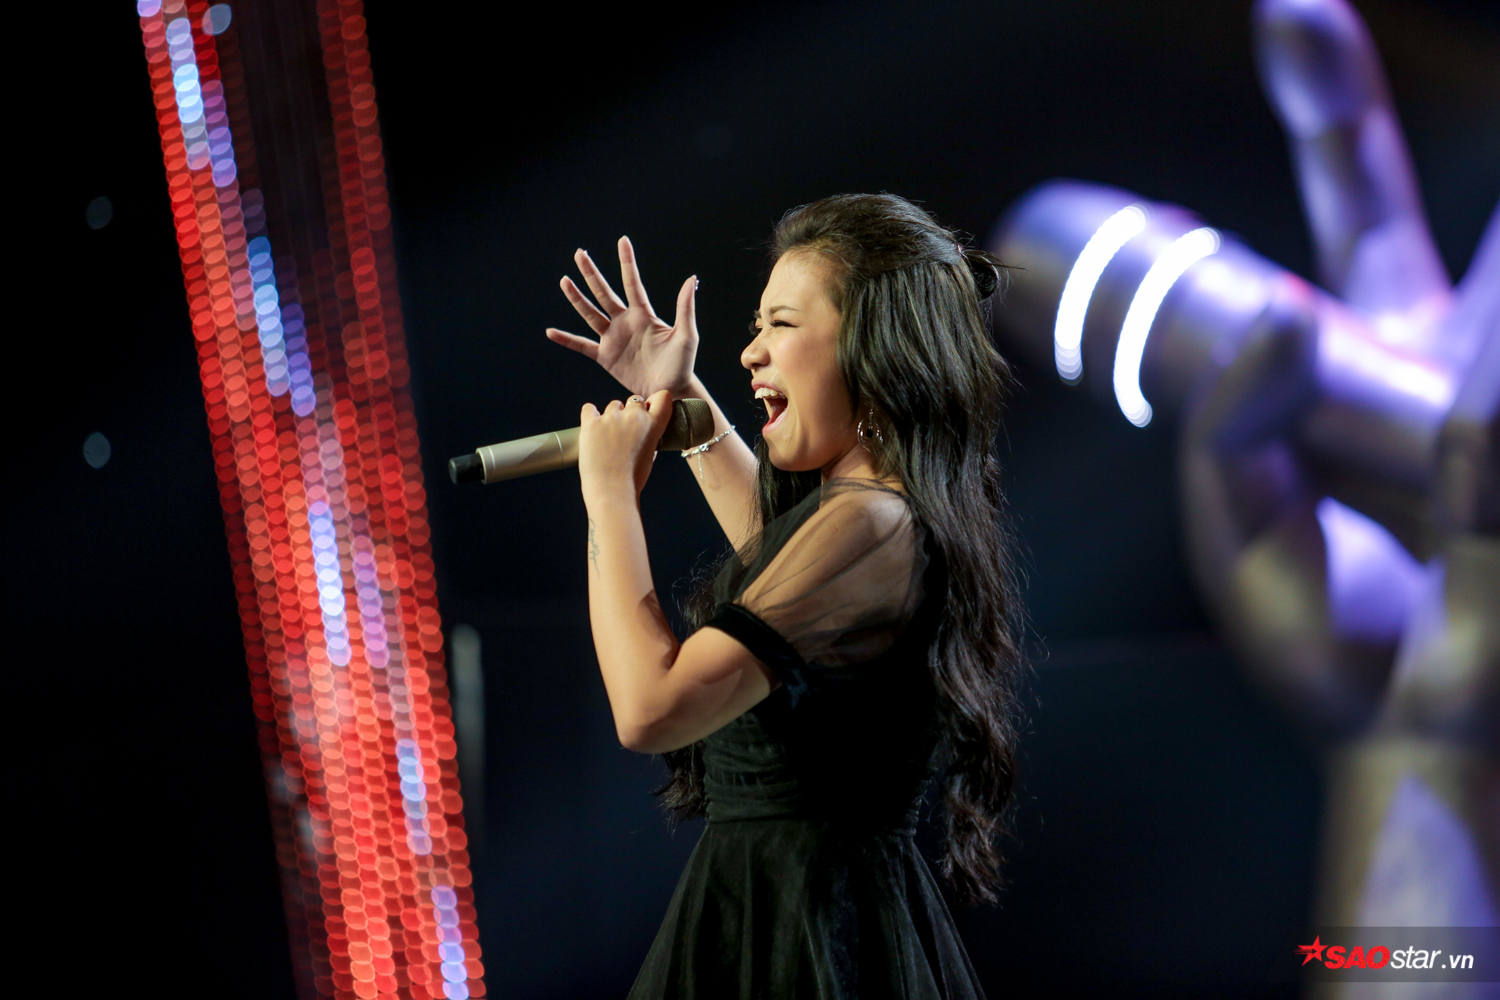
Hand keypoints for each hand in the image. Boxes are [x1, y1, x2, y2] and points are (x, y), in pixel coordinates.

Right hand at [547, 237, 699, 399]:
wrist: (670, 391)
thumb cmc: (682, 365)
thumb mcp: (687, 336)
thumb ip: (685, 308)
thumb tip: (690, 279)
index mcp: (644, 315)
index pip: (633, 283)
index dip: (627, 262)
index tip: (623, 241)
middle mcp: (625, 322)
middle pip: (604, 292)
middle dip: (591, 273)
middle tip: (579, 253)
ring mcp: (613, 338)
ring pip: (590, 314)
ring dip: (577, 298)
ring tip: (564, 281)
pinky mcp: (606, 357)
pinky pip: (582, 345)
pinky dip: (566, 340)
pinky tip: (551, 332)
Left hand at [578, 389, 674, 503]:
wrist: (612, 492)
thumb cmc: (633, 479)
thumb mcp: (650, 455)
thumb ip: (649, 436)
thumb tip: (642, 429)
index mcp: (653, 425)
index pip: (663, 396)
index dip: (656, 401)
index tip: (649, 410)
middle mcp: (634, 417)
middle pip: (635, 400)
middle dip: (631, 411)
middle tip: (625, 430)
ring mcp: (611, 418)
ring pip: (613, 405)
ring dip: (612, 416)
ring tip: (607, 436)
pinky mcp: (591, 423)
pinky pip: (589, 409)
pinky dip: (590, 415)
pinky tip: (592, 426)